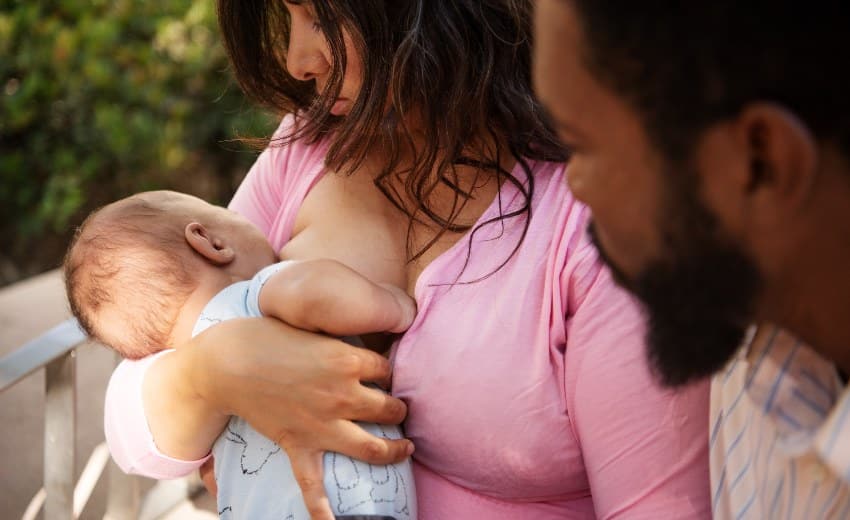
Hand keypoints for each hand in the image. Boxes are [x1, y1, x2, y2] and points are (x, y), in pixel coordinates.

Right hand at [189, 318, 413, 519]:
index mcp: (347, 360)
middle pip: (389, 408)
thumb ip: (339, 338)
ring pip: (373, 448)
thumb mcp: (312, 325)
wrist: (226, 363)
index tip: (383, 371)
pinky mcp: (299, 445)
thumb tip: (360, 339)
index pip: (387, 369)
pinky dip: (322, 509)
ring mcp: (322, 425)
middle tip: (400, 408)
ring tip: (406, 448)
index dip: (387, 369)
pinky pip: (313, 484)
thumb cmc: (266, 335)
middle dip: (399, 408)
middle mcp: (343, 395)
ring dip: (394, 450)